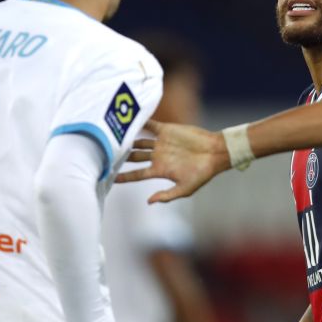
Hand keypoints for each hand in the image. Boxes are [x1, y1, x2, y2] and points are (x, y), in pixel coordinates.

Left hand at [116, 120, 230, 202]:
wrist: (215, 152)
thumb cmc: (203, 173)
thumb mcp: (185, 189)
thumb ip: (167, 195)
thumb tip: (149, 201)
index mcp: (160, 170)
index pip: (136, 175)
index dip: (123, 177)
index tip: (109, 178)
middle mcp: (158, 156)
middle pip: (134, 157)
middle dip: (121, 157)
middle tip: (106, 155)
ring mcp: (161, 143)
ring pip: (139, 141)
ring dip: (127, 140)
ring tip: (112, 138)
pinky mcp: (167, 130)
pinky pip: (150, 125)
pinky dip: (141, 122)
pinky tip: (129, 119)